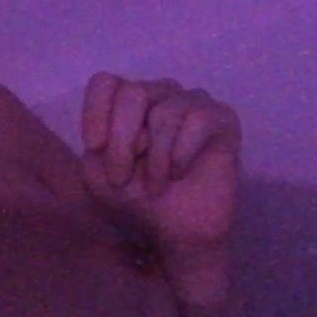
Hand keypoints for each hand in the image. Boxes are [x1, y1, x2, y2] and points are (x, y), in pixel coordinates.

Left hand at [80, 72, 241, 300]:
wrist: (176, 233)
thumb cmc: (136, 199)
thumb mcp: (98, 174)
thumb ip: (96, 144)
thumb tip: (112, 129)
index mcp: (126, 102)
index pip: (105, 83)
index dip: (95, 112)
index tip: (95, 147)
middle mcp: (160, 94)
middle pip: (132, 92)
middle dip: (122, 140)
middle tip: (121, 178)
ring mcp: (192, 102)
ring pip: (165, 112)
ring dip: (154, 157)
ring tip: (154, 186)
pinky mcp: (222, 118)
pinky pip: (197, 121)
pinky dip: (180, 155)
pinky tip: (178, 175)